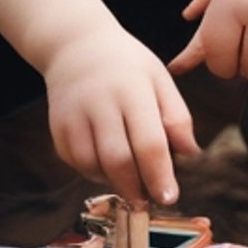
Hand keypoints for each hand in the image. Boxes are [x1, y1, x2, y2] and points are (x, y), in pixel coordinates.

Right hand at [42, 24, 201, 205]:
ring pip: (92, 165)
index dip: (159, 175)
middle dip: (135, 189)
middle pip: (117, 160)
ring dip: (113, 182)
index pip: (149, 142)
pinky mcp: (57, 125)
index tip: (169, 197)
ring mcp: (74, 114)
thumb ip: (177, 117)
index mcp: (132, 90)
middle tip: (147, 202)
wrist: (75, 45)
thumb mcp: (159, 79)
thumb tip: (190, 154)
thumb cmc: (127, 65)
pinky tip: (107, 166)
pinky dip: (92, 171)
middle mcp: (100, 102)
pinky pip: (75, 161)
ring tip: (129, 182)